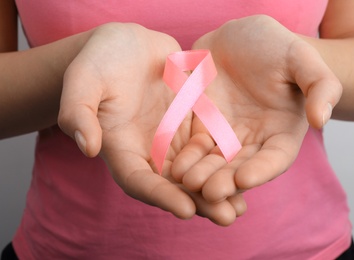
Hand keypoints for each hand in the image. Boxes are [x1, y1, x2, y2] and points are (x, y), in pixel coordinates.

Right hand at [58, 23, 244, 225]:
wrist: (128, 44)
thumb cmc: (100, 60)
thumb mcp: (83, 79)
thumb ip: (79, 111)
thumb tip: (87, 148)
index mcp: (121, 147)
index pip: (139, 180)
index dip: (160, 196)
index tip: (187, 210)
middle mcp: (148, 150)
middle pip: (173, 184)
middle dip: (199, 202)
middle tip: (226, 217)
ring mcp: (171, 138)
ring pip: (195, 171)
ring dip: (217, 189)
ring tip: (241, 206)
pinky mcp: (190, 124)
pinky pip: (209, 147)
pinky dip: (224, 162)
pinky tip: (246, 172)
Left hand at [171, 15, 341, 202]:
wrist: (240, 37)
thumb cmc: (276, 46)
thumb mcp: (302, 59)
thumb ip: (320, 86)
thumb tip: (321, 119)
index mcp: (282, 131)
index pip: (276, 157)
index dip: (263, 170)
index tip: (245, 178)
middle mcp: (253, 140)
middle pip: (240, 167)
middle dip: (226, 181)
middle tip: (210, 191)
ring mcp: (225, 135)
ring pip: (213, 162)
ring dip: (201, 175)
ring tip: (187, 181)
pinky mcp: (202, 127)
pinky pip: (192, 146)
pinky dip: (185, 157)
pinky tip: (173, 166)